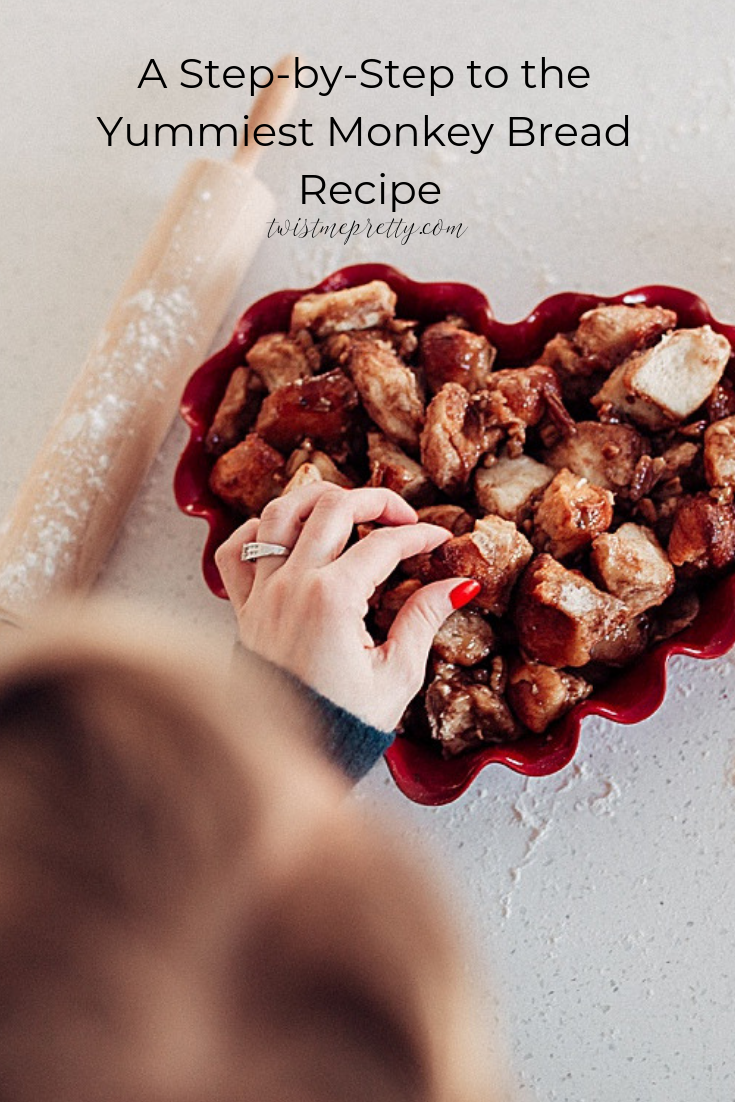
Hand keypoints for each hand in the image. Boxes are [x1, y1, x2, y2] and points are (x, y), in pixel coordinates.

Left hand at [215, 483, 477, 730]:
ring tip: (346, 506)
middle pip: (332, 507)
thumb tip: (458, 585)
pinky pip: (236, 549)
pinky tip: (287, 535)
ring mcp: (262, 593)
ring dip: (317, 498)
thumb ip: (424, 619)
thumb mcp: (397, 674)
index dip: (419, 536)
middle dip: (375, 500)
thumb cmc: (342, 723)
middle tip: (401, 515)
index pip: (384, 543)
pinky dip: (260, 530)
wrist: (287, 759)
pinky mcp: (242, 607)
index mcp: (332, 600)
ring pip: (280, 512)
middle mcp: (291, 585)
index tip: (438, 541)